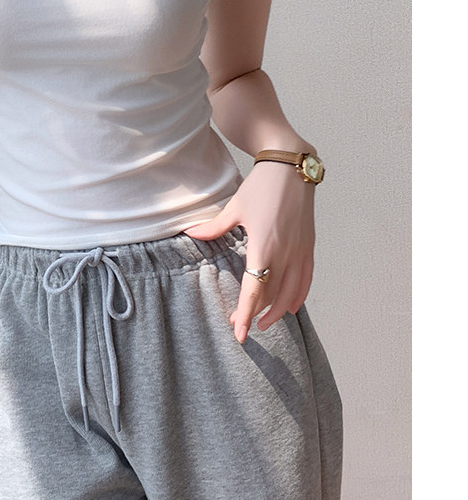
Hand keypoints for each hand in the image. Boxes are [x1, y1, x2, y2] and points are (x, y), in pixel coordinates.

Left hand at [184, 161, 315, 343]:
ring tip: (264, 323)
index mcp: (263, 245)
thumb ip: (213, 227)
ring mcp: (300, 251)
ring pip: (291, 292)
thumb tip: (191, 234)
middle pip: (272, 295)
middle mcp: (285, 252)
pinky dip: (298, 296)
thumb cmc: (261, 186)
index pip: (254, 289)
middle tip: (241, 326)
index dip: (245, 312)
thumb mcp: (234, 207)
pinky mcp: (309, 246)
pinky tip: (290, 307)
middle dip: (256, 314)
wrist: (291, 168)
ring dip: (278, 311)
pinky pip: (306, 279)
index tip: (238, 331)